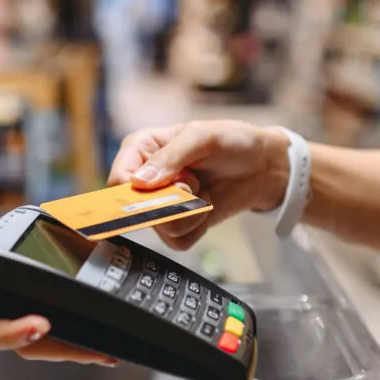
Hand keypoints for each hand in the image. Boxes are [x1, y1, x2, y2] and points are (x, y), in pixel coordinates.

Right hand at [0, 204, 113, 364]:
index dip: (13, 333)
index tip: (40, 324)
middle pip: (26, 344)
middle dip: (62, 349)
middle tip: (99, 352)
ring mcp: (3, 303)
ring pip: (42, 333)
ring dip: (74, 342)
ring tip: (109, 350)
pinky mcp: (18, 290)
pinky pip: (48, 307)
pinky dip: (73, 315)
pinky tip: (100, 318)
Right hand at [108, 121, 289, 249]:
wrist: (261, 166)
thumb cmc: (232, 141)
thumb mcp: (202, 137)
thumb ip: (171, 157)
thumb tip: (140, 182)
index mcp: (139, 150)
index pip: (118, 181)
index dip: (139, 191)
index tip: (169, 184)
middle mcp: (144, 179)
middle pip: (137, 211)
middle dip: (173, 201)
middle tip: (193, 182)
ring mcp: (159, 205)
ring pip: (160, 229)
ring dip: (190, 213)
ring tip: (202, 191)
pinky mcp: (178, 224)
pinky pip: (177, 242)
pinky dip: (198, 227)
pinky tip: (205, 206)